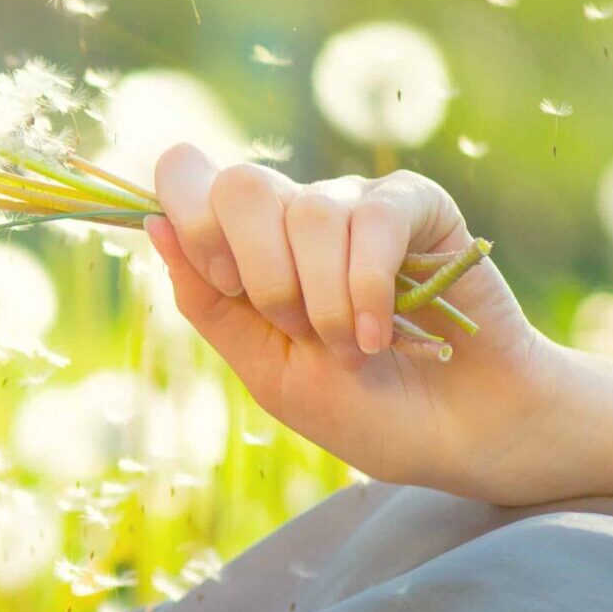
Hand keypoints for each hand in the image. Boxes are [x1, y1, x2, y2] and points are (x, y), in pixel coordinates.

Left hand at [145, 144, 572, 501]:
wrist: (463, 435)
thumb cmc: (366, 411)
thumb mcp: (267, 371)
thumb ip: (207, 302)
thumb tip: (149, 221)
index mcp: (246, 249)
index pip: (186, 176)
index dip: (192, 220)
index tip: (229, 286)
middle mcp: (295, 217)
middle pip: (241, 184)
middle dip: (262, 274)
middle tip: (298, 329)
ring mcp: (356, 207)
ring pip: (308, 212)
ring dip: (325, 301)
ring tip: (356, 351)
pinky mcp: (417, 207)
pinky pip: (373, 217)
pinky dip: (369, 285)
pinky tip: (383, 332)